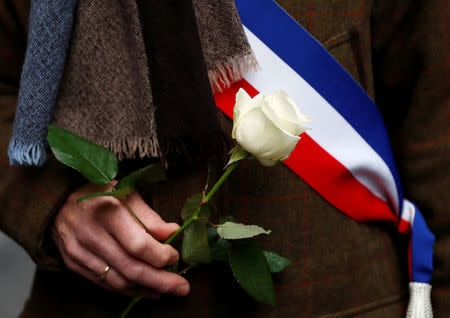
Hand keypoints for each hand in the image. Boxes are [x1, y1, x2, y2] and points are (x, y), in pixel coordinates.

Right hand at [51, 180, 188, 298]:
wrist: (56, 202)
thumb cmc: (98, 194)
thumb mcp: (126, 193)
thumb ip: (149, 216)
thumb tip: (173, 232)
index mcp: (108, 211)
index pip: (138, 244)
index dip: (160, 255)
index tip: (174, 256)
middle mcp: (92, 235)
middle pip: (130, 267)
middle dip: (160, 281)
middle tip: (182, 287)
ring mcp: (80, 252)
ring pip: (118, 280)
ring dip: (146, 289)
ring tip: (167, 290)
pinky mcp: (74, 264)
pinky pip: (105, 283)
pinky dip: (128, 289)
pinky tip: (145, 289)